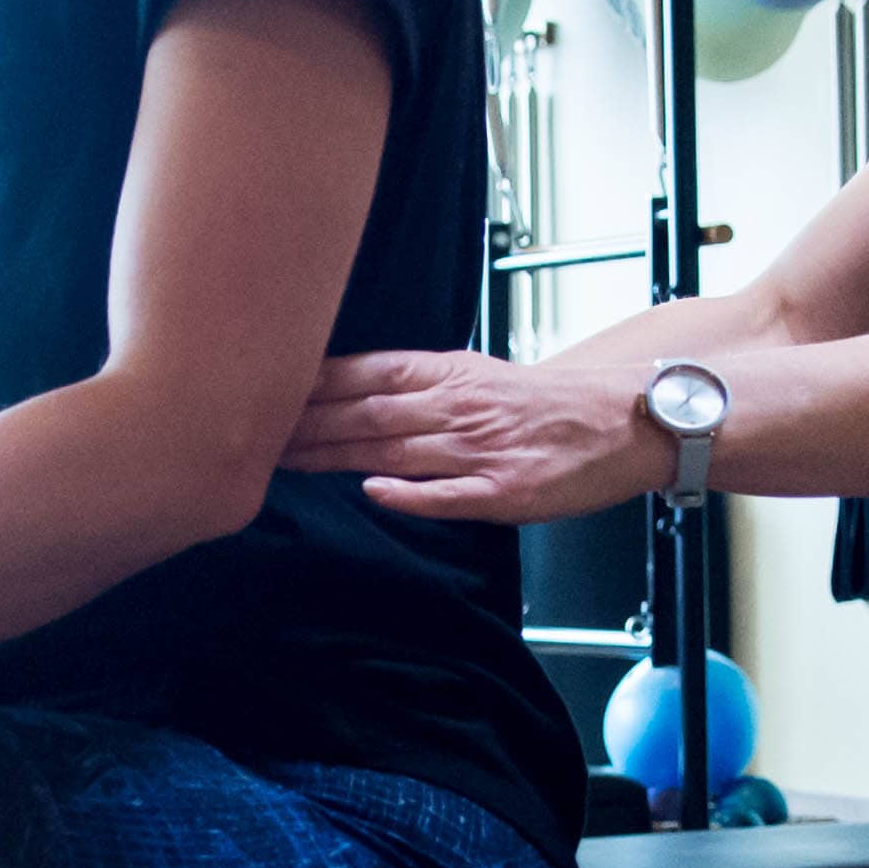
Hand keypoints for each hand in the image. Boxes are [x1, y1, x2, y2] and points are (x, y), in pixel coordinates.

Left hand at [283, 350, 666, 524]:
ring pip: (395, 449)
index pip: (365, 373)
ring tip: (285, 461)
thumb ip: (415, 384)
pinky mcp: (505, 491)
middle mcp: (458, 406)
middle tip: (250, 431)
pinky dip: (412, 493)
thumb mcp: (475, 374)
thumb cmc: (543, 403)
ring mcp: (480, 449)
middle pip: (366, 413)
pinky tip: (374, 492)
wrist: (618, 420)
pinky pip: (451, 493)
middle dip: (304, 424)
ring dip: (335, 456)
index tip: (261, 388)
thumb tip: (344, 389)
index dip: (310, 384)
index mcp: (448, 374)